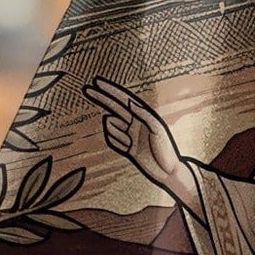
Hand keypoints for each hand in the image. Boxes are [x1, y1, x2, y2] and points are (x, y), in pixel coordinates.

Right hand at [87, 78, 188, 198]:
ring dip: (118, 134)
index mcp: (142, 115)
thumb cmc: (165, 149)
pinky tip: (130, 149)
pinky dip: (118, 143)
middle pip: (113, 106)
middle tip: (87, 89)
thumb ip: (143, 115)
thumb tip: (129, 102)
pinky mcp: (125, 146)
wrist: (167, 172)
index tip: (97, 82)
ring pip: (111, 127)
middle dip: (101, 97)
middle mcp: (134, 122)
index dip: (110, 90)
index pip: (123, 99)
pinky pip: (112, 140)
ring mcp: (128, 134)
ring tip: (132, 143)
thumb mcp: (156, 129)